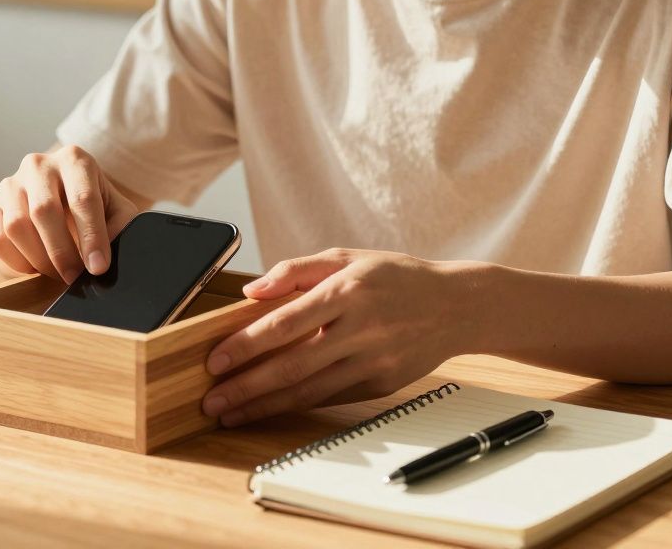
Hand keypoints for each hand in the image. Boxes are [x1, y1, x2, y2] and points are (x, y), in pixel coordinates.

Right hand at [0, 145, 137, 283]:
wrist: (63, 198)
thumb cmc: (94, 207)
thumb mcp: (117, 211)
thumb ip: (119, 228)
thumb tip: (101, 257)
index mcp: (74, 159)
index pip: (83, 198)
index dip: (92, 237)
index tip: (98, 268)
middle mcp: (38, 164)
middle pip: (44, 210)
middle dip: (61, 252)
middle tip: (74, 278)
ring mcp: (10, 183)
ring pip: (16, 227)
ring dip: (39, 260)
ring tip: (57, 273)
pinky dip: (16, 262)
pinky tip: (34, 268)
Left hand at [202, 248, 481, 426]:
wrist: (459, 305)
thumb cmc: (396, 277)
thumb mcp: (346, 257)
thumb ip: (295, 270)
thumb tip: (251, 293)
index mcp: (347, 292)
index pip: (285, 323)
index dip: (247, 345)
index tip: (216, 361)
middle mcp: (361, 329)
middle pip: (293, 365)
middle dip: (247, 387)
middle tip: (212, 401)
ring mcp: (374, 361)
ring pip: (310, 391)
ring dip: (266, 406)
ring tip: (231, 414)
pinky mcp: (383, 384)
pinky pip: (331, 398)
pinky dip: (297, 406)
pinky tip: (269, 410)